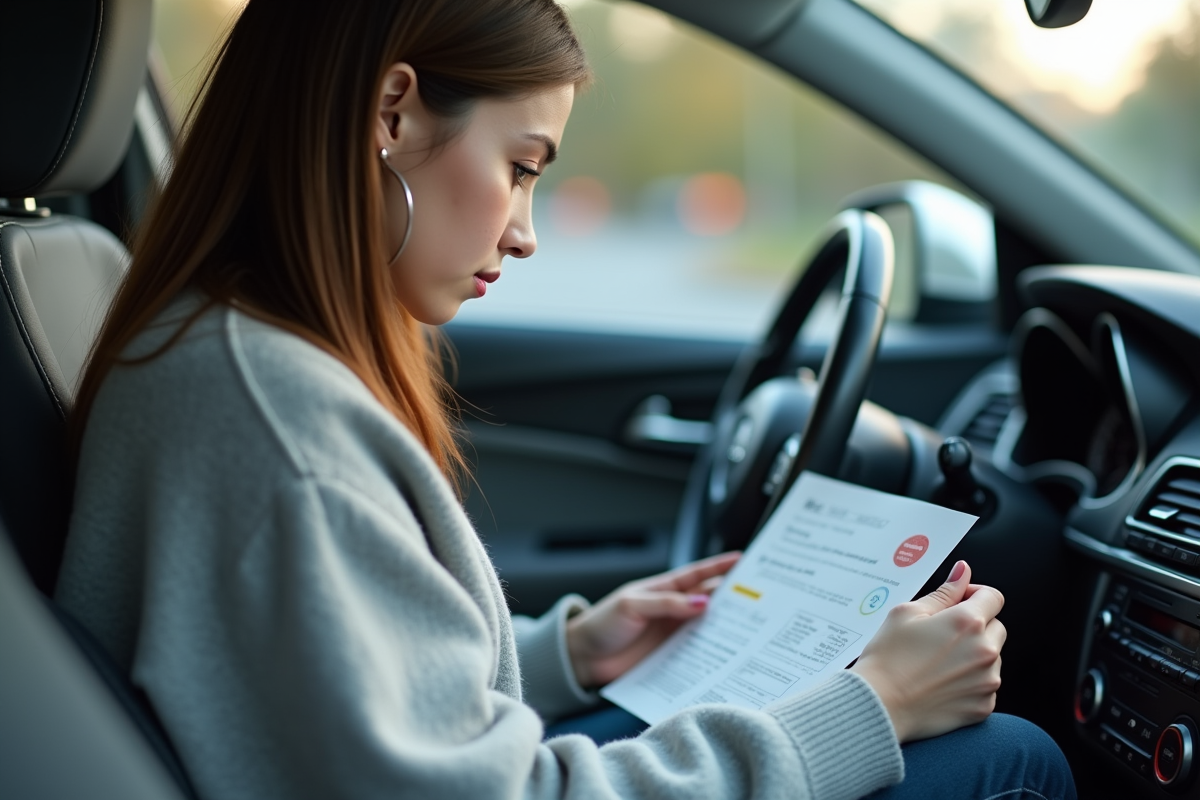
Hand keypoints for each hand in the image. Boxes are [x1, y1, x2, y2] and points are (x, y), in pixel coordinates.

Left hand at [565, 551, 740, 687]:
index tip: (743, 560)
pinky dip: (714, 653)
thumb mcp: (632, 606)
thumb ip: (666, 604)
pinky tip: (731, 656)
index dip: (719, 567)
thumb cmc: (602, 624)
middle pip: (709, 600)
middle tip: (761, 596)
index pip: (697, 575)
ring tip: (755, 627)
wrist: (582, 659)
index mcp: (662, 590)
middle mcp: (672, 610)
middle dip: (733, 596)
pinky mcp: (671, 657)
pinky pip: (698, 653)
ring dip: (728, 626)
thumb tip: (703, 602)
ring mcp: (673, 634)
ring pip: (708, 627)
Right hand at [851, 560, 1004, 742]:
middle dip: (975, 626)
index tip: (957, 602)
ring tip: (938, 663)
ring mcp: (987, 681)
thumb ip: (943, 592)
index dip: (974, 594)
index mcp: (967, 622)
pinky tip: (942, 683)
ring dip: (974, 655)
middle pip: (996, 627)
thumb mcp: (907, 613)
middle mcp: (985, 651)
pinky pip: (986, 685)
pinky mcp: (983, 706)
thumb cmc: (888, 658)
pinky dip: (970, 682)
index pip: (993, 596)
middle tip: (942, 636)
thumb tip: (962, 571)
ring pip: (992, 657)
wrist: (879, 705)